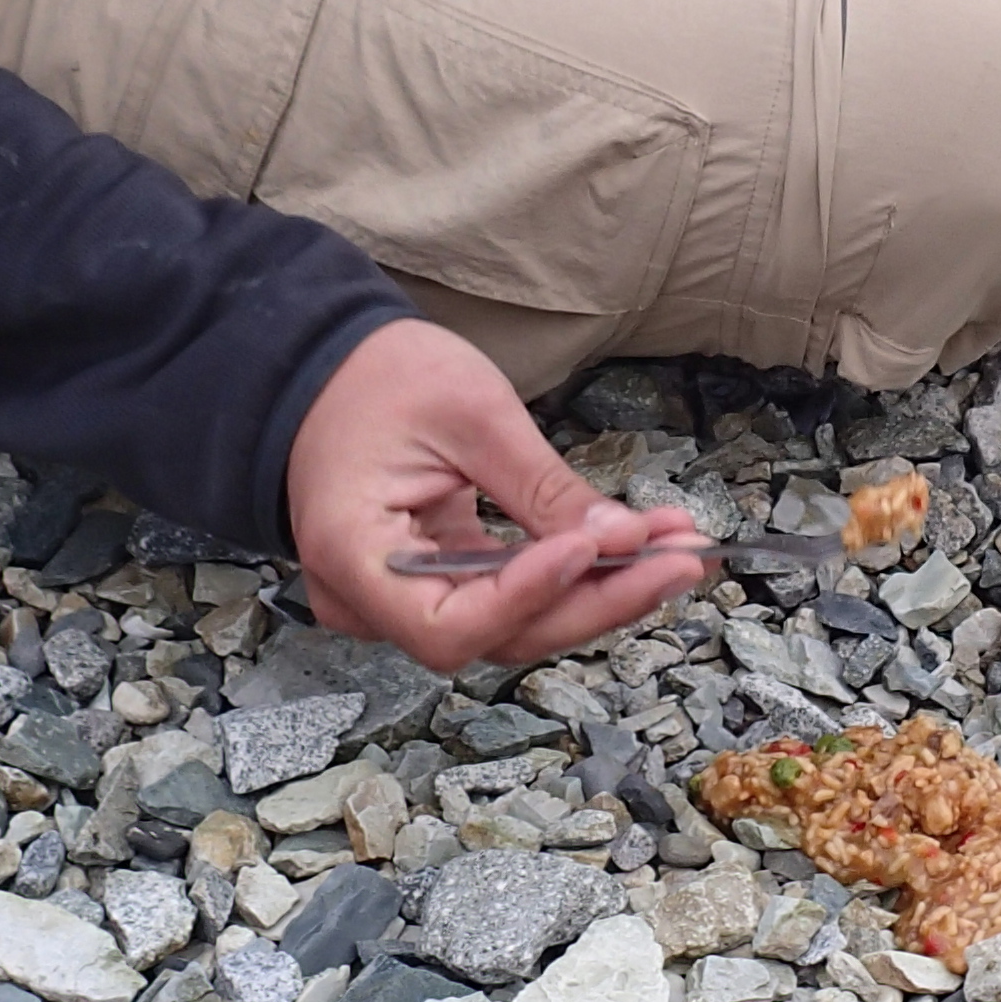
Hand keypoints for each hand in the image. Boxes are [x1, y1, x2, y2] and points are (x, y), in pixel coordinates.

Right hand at [286, 318, 707, 668]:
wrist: (323, 366)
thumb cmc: (376, 377)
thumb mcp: (469, 415)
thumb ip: (542, 489)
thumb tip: (623, 540)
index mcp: (352, 555)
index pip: (449, 623)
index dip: (529, 597)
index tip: (594, 548)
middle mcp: (368, 599)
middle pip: (496, 635)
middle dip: (596, 599)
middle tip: (677, 558)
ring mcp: (398, 600)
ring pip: (511, 625)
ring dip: (597, 592)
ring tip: (672, 548)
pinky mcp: (432, 586)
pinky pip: (506, 600)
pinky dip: (571, 579)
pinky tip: (633, 548)